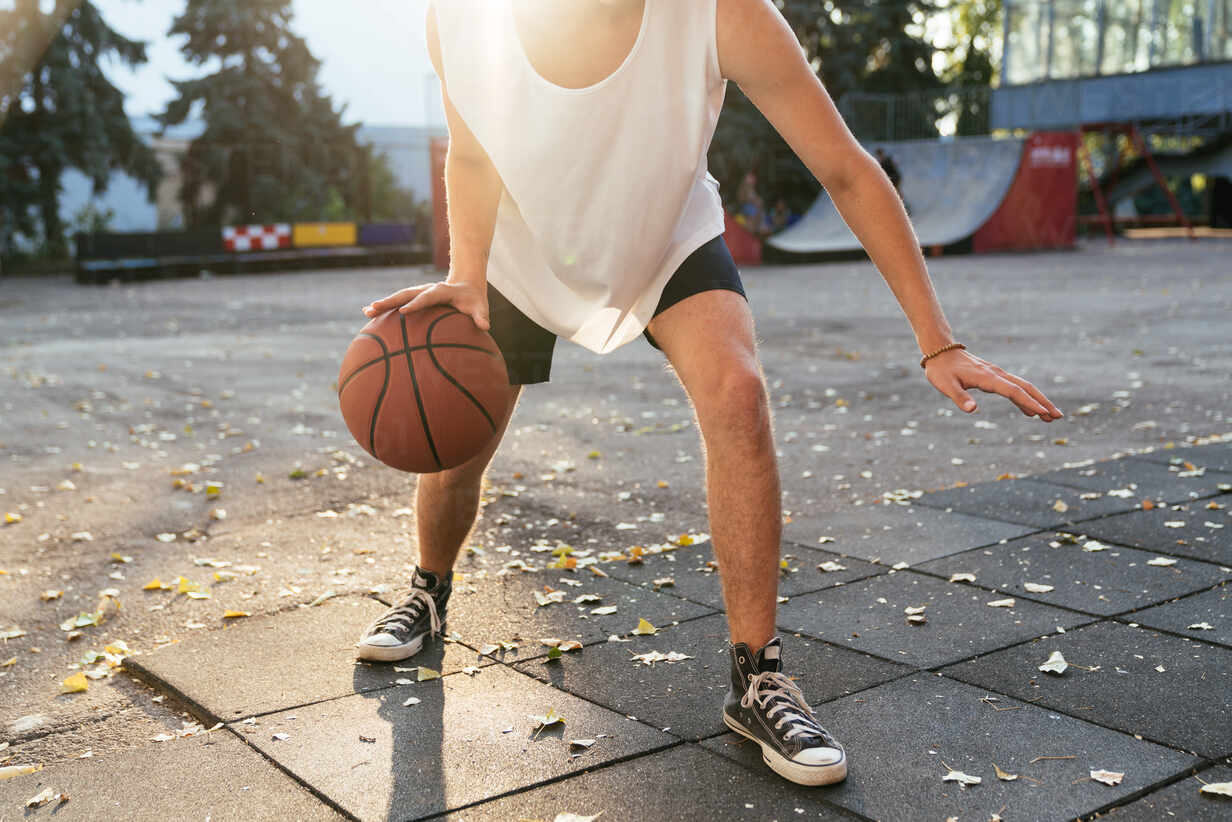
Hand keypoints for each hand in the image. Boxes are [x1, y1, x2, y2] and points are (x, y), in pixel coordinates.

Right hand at [362, 280, 489, 331]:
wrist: (467, 283)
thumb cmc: (474, 299)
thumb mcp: (480, 306)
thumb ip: (481, 315)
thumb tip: (485, 326)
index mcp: (441, 290)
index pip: (427, 297)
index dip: (415, 304)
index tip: (403, 313)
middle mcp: (427, 289)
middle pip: (406, 294)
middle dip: (390, 301)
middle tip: (374, 308)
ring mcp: (419, 292)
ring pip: (399, 297)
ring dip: (383, 303)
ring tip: (366, 311)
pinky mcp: (415, 298)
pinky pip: (399, 302)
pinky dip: (385, 308)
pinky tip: (370, 316)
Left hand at [924, 348, 1062, 421]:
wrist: (940, 351)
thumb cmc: (941, 370)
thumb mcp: (945, 385)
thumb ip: (959, 397)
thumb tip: (973, 410)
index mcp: (987, 378)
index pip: (1013, 391)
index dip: (1028, 402)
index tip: (1042, 413)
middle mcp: (996, 374)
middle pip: (1025, 388)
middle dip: (1042, 402)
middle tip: (1058, 416)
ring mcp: (996, 374)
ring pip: (1023, 387)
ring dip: (1037, 401)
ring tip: (1051, 417)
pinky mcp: (993, 376)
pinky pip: (1014, 388)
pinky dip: (1024, 399)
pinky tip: (1030, 411)